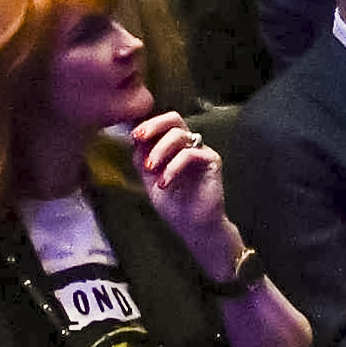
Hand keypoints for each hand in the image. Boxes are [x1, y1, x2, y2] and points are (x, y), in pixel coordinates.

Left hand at [128, 110, 245, 280]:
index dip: (147, 124)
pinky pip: (190, 154)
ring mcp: (202, 151)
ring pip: (180, 135)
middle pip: (174, 119)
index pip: (162, 124)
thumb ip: (142, 158)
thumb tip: (133, 139)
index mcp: (174, 146)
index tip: (132, 136)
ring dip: (160, 150)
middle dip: (154, 125)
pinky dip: (173, 167)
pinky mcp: (212, 161)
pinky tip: (164, 183)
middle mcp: (190, 145)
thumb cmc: (174, 205)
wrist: (194, 227)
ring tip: (150, 169)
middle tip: (140, 137)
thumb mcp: (149, 179)